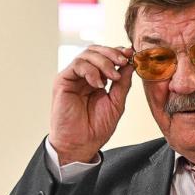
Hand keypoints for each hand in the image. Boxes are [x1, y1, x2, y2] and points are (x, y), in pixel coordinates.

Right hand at [48, 45, 134, 164]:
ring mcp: (73, 77)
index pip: (106, 57)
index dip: (118, 52)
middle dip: (112, 53)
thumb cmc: (97, 127)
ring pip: (87, 54)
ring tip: (113, 77)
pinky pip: (77, 65)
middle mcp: (84, 75)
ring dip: (104, 62)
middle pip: (96, 50)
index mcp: (97, 79)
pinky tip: (99, 84)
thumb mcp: (117, 102)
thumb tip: (131, 64)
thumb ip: (123, 83)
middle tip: (124, 61)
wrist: (81, 143)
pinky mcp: (63, 81)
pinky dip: (91, 71)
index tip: (132, 54)